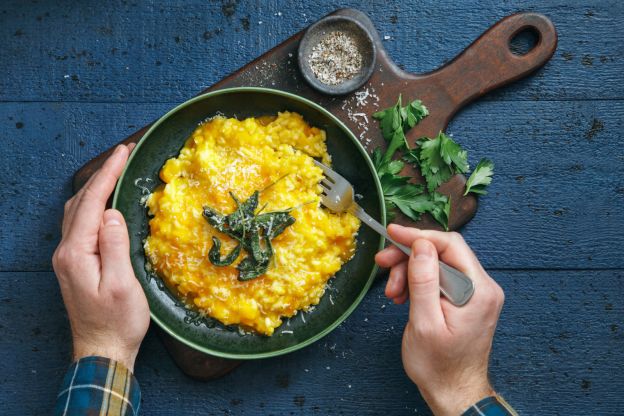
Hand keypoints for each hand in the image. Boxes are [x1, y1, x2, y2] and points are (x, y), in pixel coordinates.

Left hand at [53, 144, 148, 371]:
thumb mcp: (123, 285)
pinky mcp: (75, 264)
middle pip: (79, 203)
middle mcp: (66, 252)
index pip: (91, 203)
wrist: (102, 350)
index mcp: (76, 253)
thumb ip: (115, 246)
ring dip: (95, 188)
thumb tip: (111, 213)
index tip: (124, 153)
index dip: (107, 175)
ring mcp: (68, 258)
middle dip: (101, 175)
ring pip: (77, 211)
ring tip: (115, 171)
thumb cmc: (117, 322)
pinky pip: (80, 224)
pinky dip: (92, 204)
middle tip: (123, 154)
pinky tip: (104, 202)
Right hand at [375, 224, 504, 415]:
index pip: (450, 245)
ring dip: (409, 272)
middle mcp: (482, 287)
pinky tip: (403, 296)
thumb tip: (422, 245)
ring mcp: (475, 293)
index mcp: (478, 290)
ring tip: (393, 293)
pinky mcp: (466, 299)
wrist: (453, 392)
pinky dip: (417, 282)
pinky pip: (439, 278)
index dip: (419, 236)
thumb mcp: (425, 323)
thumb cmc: (439, 366)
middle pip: (442, 253)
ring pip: (437, 264)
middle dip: (409, 257)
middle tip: (382, 265)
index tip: (392, 234)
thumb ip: (424, 282)